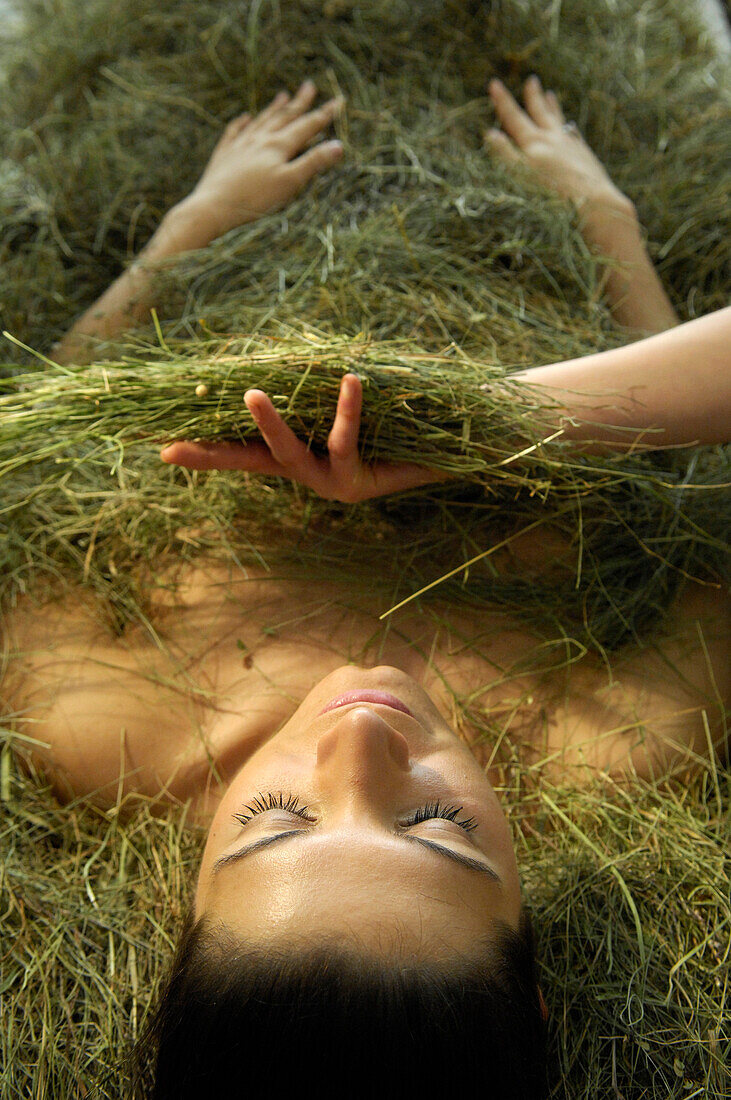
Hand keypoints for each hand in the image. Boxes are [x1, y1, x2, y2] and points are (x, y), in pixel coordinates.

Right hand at [160, 374, 447, 502]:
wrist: (455, 448)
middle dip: (218, 447)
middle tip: (176, 434)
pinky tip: (349, 379)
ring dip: (271, 423)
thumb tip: (287, 342)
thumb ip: (320, 383)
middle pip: (255, 459)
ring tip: (252, 394)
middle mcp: (309, 474)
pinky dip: (347, 408)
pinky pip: (346, 440)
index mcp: (300, 457)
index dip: (206, 455)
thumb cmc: (400, 418)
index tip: (164, 452)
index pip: (243, 455)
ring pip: (291, 453)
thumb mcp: (350, 398)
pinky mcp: (358, 482)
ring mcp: (330, 483)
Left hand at [182, 80, 343, 239]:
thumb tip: (339, 146)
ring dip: (274, 109)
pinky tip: (244, 118)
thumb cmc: (255, 199)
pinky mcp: (224, 155)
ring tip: (282, 95)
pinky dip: (242, 123)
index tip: (338, 100)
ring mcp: (240, 145)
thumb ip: (313, 163)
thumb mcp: (290, 183)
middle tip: (309, 86)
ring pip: (261, 121)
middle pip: (284, 117)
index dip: (324, 114)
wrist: (213, 206)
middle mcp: (259, 139)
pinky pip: (234, 132)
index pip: (306, 126)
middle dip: (299, 103)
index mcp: (278, 146)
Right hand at [485, 76, 633, 218]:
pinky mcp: (583, 155)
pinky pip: (573, 133)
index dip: (502, 101)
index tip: (494, 83)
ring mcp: (570, 144)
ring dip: (552, 106)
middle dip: (533, 96)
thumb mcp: (521, 175)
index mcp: (534, 143)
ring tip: (551, 94)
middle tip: (532, 80)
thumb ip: (505, 154)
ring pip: (558, 119)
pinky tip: (569, 127)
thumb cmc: (552, 194)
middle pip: (540, 112)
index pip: (514, 118)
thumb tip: (490, 133)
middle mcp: (552, 138)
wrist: (592, 201)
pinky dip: (567, 125)